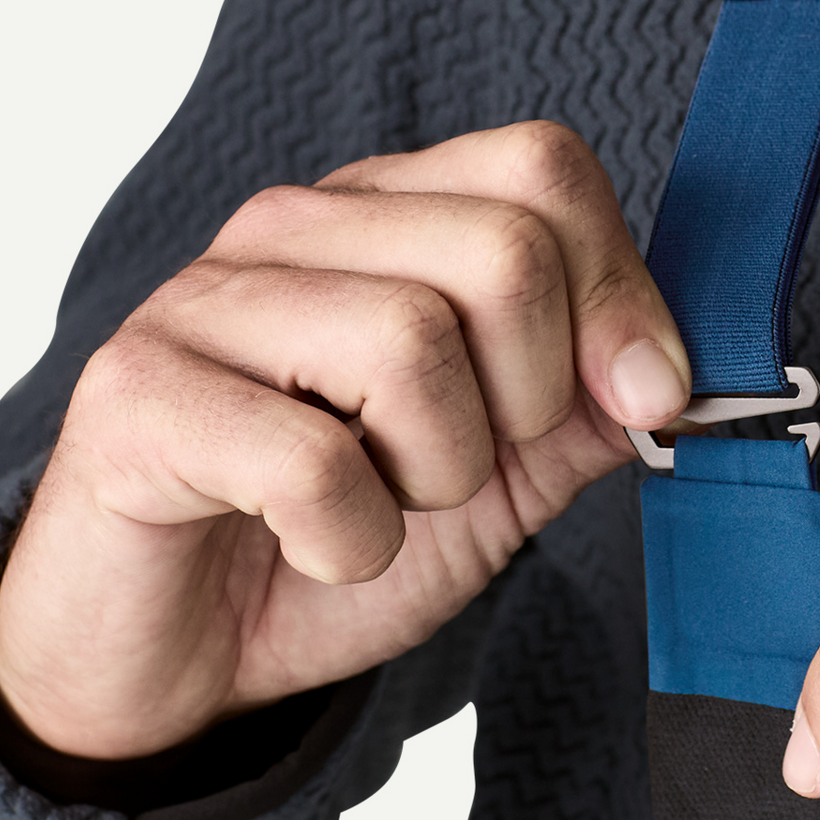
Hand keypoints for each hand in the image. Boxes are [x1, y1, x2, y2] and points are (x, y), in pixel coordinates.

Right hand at [0, 121, 687, 760]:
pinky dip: (350, 539)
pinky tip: (313, 547)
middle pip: (504, 252)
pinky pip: (311, 463)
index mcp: (392, 214)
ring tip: (381, 504)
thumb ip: (593, 402)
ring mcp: (206, 303)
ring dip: (438, 476)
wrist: (184, 651)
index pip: (543, 169)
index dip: (620, 292)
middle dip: (530, 398)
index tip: (634, 397)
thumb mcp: (506, 466)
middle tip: (462, 466)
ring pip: (411, 344)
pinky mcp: (136, 401)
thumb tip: (683, 373)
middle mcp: (297, 229)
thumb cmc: (339, 531)